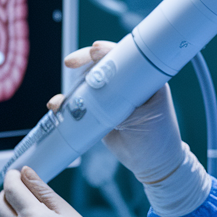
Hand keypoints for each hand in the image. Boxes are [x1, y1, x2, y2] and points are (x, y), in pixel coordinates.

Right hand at [52, 41, 211, 216]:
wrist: (152, 165)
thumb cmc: (158, 138)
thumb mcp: (145, 117)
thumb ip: (121, 105)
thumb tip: (96, 97)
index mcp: (143, 78)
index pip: (123, 56)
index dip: (107, 51)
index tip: (95, 50)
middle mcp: (124, 84)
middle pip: (100, 64)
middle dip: (83, 61)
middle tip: (71, 63)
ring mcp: (110, 98)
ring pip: (86, 83)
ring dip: (70, 87)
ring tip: (60, 101)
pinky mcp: (98, 112)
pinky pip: (79, 103)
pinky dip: (66, 105)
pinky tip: (58, 109)